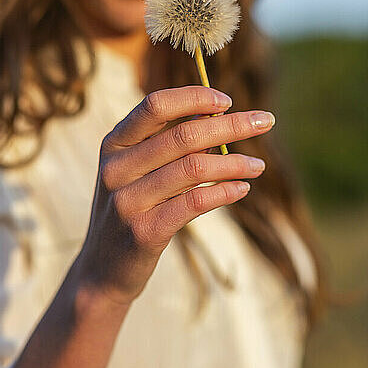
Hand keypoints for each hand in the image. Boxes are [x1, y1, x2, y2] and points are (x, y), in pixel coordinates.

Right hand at [77, 86, 274, 304]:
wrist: (102, 270)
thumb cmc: (131, 210)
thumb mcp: (136, 172)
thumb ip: (167, 144)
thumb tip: (217, 117)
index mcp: (113, 144)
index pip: (155, 105)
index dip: (194, 97)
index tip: (228, 101)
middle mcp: (116, 168)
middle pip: (183, 135)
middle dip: (231, 125)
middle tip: (265, 122)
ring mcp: (127, 200)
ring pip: (194, 168)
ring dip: (235, 163)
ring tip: (258, 165)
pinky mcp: (144, 231)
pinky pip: (195, 203)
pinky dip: (225, 192)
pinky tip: (242, 189)